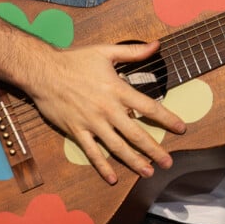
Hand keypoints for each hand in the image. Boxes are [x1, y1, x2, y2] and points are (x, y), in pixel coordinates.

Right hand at [26, 41, 185, 184]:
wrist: (43, 72)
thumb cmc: (76, 60)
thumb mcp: (106, 51)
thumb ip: (134, 52)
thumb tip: (157, 45)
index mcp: (118, 90)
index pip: (149, 108)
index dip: (167, 119)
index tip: (181, 129)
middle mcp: (107, 110)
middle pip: (136, 133)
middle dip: (154, 149)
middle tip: (168, 162)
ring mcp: (92, 123)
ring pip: (117, 147)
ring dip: (134, 161)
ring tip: (148, 172)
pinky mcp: (76, 131)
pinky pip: (92, 152)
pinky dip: (103, 166)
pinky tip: (113, 178)